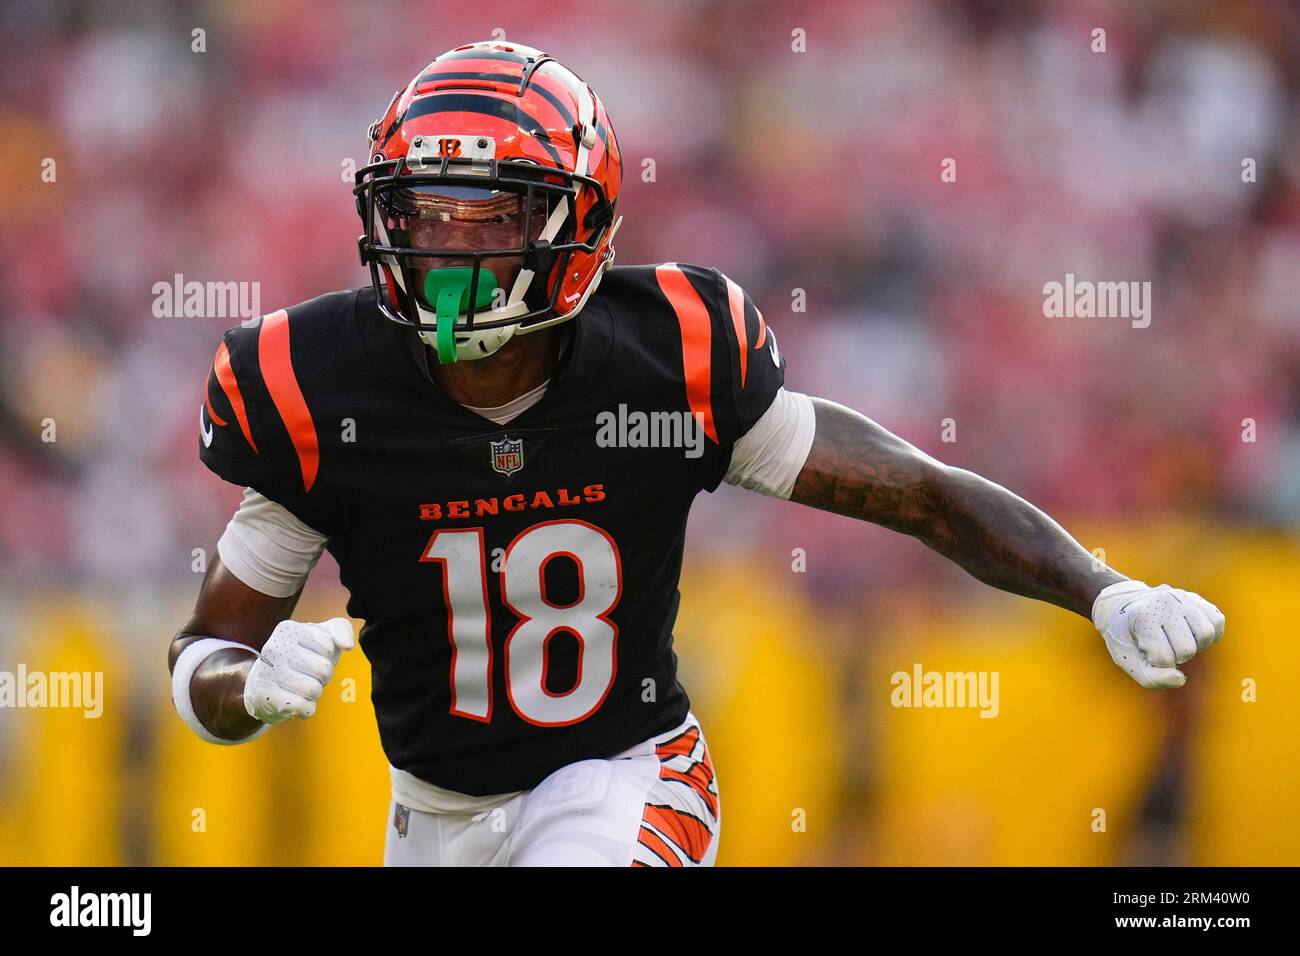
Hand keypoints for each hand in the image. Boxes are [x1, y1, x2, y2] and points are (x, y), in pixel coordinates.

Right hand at [243, 618, 355, 722]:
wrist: (263, 684)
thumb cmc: (300, 657)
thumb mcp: (321, 636)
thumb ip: (340, 630)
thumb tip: (347, 645)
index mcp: (287, 629)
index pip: (328, 646)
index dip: (328, 655)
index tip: (314, 655)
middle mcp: (274, 649)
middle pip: (324, 668)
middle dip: (323, 675)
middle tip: (308, 674)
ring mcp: (267, 674)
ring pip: (314, 689)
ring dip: (314, 692)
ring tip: (299, 686)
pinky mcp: (267, 698)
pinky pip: (304, 707)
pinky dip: (306, 708)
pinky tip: (294, 700)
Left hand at [1092, 581, 1224, 688]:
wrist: (1123, 610)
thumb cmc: (1129, 640)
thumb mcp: (1131, 662)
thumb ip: (1153, 678)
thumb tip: (1181, 678)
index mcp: (1142, 616)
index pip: (1164, 658)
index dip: (1157, 663)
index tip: (1144, 650)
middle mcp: (1164, 602)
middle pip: (1187, 649)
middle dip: (1176, 656)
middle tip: (1161, 645)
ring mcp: (1181, 597)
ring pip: (1206, 634)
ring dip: (1195, 646)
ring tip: (1177, 641)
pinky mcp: (1196, 598)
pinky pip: (1217, 620)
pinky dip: (1209, 634)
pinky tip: (1191, 634)